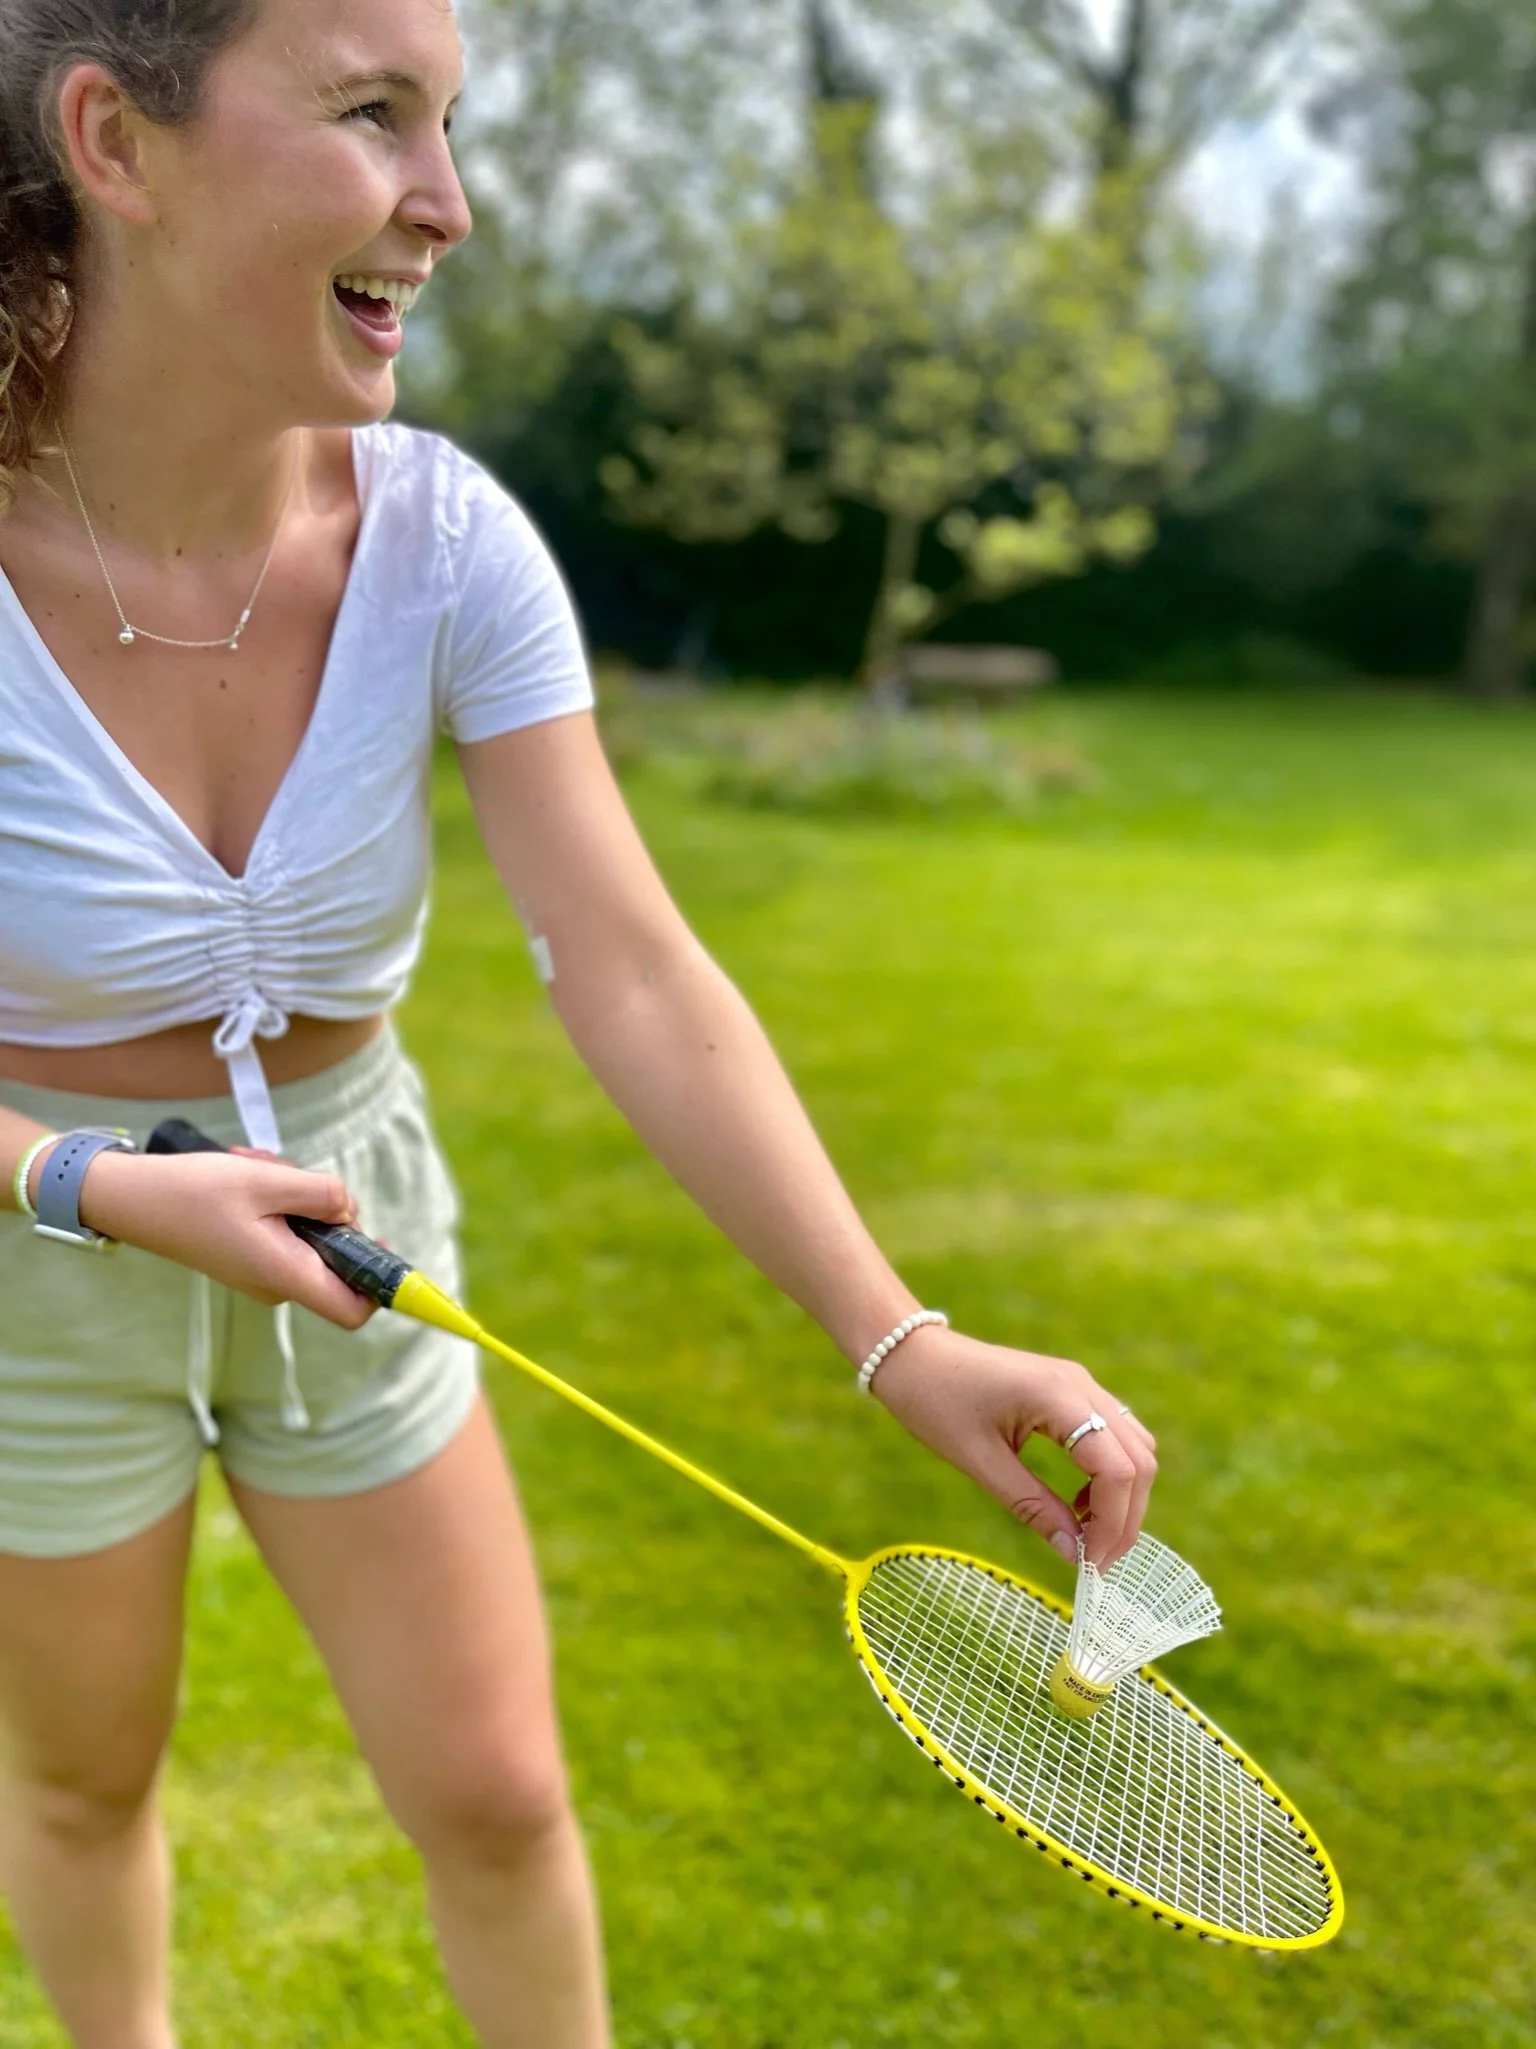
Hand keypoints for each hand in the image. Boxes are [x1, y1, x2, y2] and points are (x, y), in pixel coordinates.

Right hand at [79, 1144, 379, 1331]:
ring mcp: (262, 1270)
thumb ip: (324, 1195)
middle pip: (336, 1255)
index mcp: (286, 1276)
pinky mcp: (250, 1254)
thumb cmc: (196, 1191)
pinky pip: (286, 1226)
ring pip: (310, 1232)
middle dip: (328, 1210)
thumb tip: (353, 1210)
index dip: (380, 1287)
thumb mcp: (270, 1181)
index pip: (353, 1309)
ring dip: (296, 1194)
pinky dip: (277, 1197)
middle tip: (291, 1176)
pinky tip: (250, 1173)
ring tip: (259, 1169)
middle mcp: (277, 1283)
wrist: (133, 1198)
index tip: (387, 1248)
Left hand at [866, 1324, 1157, 1569]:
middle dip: (1126, 1516)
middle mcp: (1081, 1384)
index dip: (1114, 1522)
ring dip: (1122, 1495)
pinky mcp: (1072, 1389)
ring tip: (1084, 1534)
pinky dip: (1110, 1474)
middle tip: (1094, 1561)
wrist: (912, 1354)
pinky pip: (1114, 1435)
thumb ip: (1031, 1506)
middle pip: (1139, 1459)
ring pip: (1134, 1447)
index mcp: (1059, 1396)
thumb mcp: (979, 1462)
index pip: (1119, 1468)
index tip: (1090, 1566)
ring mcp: (1080, 1383)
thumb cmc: (935, 1402)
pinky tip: (1077, 1501)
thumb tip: (1072, 1554)